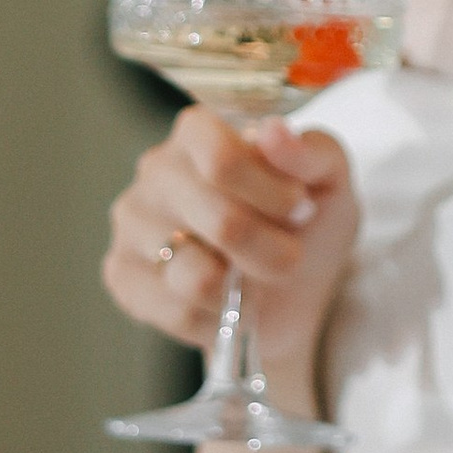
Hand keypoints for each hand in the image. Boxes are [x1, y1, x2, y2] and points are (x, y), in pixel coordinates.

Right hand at [103, 112, 358, 381]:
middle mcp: (155, 171)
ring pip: (196, 275)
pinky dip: (218, 320)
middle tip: (289, 257)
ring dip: (244, 291)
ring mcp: (132, 224)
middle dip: (273, 251)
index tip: (301, 209)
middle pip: (220, 220)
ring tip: (252, 281)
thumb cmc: (302, 227)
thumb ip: (311, 153)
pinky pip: (178, 311)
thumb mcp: (329, 183)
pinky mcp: (123, 276)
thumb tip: (272, 133)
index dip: (272, 193)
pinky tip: (225, 305)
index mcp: (198, 132)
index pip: (222, 158)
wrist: (288, 294)